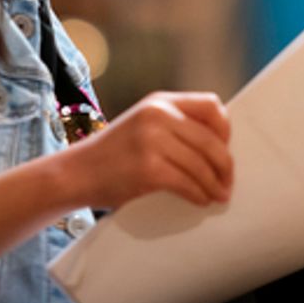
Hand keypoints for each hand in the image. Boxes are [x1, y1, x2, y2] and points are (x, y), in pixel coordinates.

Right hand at [59, 91, 232, 209]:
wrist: (75, 172)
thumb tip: (217, 147)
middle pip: (211, 139)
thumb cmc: (113, 154)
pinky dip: (199, 194)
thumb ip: (173, 125)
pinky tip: (201, 200)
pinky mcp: (148, 168)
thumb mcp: (143, 124)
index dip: (225, 130)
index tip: (225, 149)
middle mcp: (158, 115)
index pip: (211, 106)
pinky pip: (187, 183)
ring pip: (201, 164)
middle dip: (225, 165)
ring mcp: (152, 140)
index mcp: (160, 102)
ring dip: (214, 184)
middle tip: (228, 183)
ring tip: (218, 195)